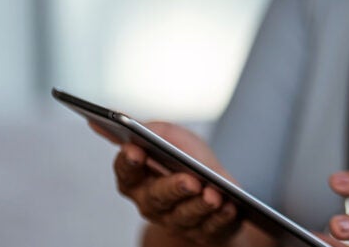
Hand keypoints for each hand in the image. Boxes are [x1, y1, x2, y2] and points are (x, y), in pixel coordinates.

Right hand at [102, 120, 242, 244]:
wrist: (217, 190)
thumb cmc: (188, 160)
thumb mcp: (172, 137)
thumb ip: (150, 130)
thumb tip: (118, 116)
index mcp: (138, 180)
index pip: (126, 173)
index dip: (128, 163)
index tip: (135, 150)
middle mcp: (153, 204)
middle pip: (157, 198)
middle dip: (172, 188)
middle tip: (189, 180)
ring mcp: (177, 221)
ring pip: (185, 216)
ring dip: (200, 205)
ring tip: (213, 195)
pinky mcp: (203, 232)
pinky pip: (211, 228)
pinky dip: (221, 217)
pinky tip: (229, 205)